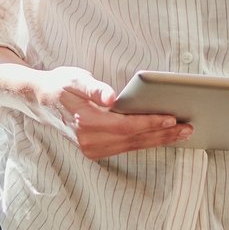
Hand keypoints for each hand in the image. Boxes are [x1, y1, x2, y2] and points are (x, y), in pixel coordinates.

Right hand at [35, 66, 191, 158]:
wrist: (40, 101)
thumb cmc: (61, 85)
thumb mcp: (75, 78)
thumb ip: (94, 88)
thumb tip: (110, 97)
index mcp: (85, 122)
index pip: (125, 126)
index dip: (149, 123)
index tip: (171, 118)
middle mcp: (88, 140)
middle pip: (133, 139)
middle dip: (162, 134)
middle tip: (187, 128)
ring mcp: (91, 149)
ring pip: (132, 146)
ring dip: (158, 140)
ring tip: (182, 133)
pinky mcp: (95, 151)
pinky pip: (126, 148)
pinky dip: (146, 142)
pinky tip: (162, 137)